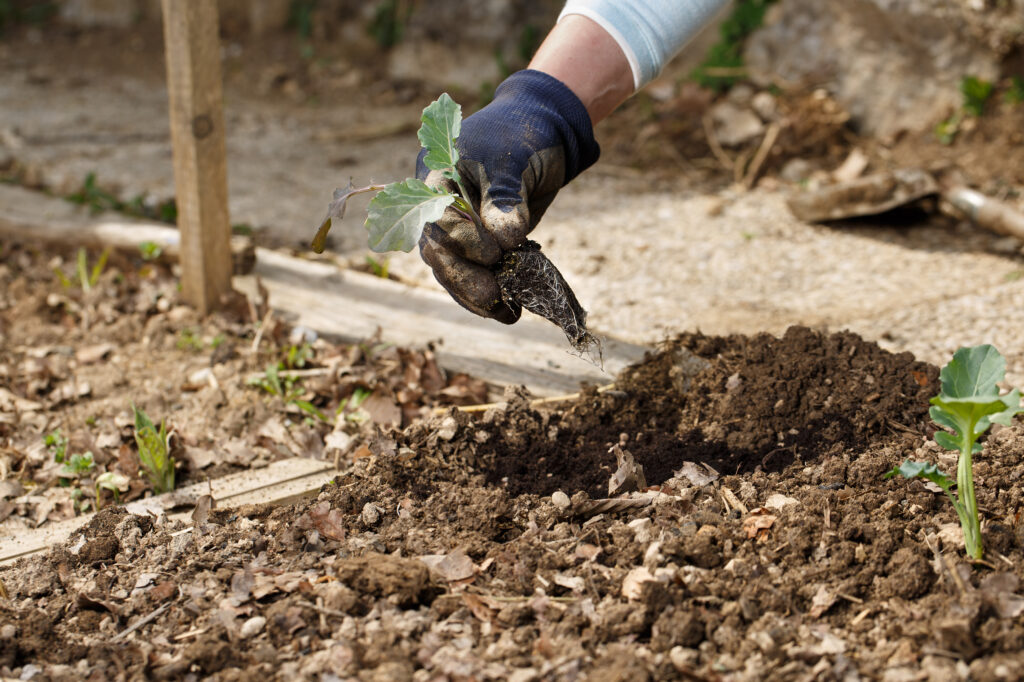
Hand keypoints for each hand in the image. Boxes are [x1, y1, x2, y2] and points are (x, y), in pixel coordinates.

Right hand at [417, 69, 599, 322]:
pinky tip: (508, 311)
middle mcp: (438, 207)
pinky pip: (474, 275)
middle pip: (439, 252)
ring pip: (453, 271)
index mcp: (437, 177)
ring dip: (477, 296)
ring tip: (506, 314)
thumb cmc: (523, 136)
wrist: (544, 132)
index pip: (440, 218)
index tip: (496, 252)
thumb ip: (505, 198)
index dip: (465, 239)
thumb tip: (505, 241)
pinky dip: (488, 294)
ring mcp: (457, 228)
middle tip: (494, 298)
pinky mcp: (478, 245)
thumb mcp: (514, 159)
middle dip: (465, 279)